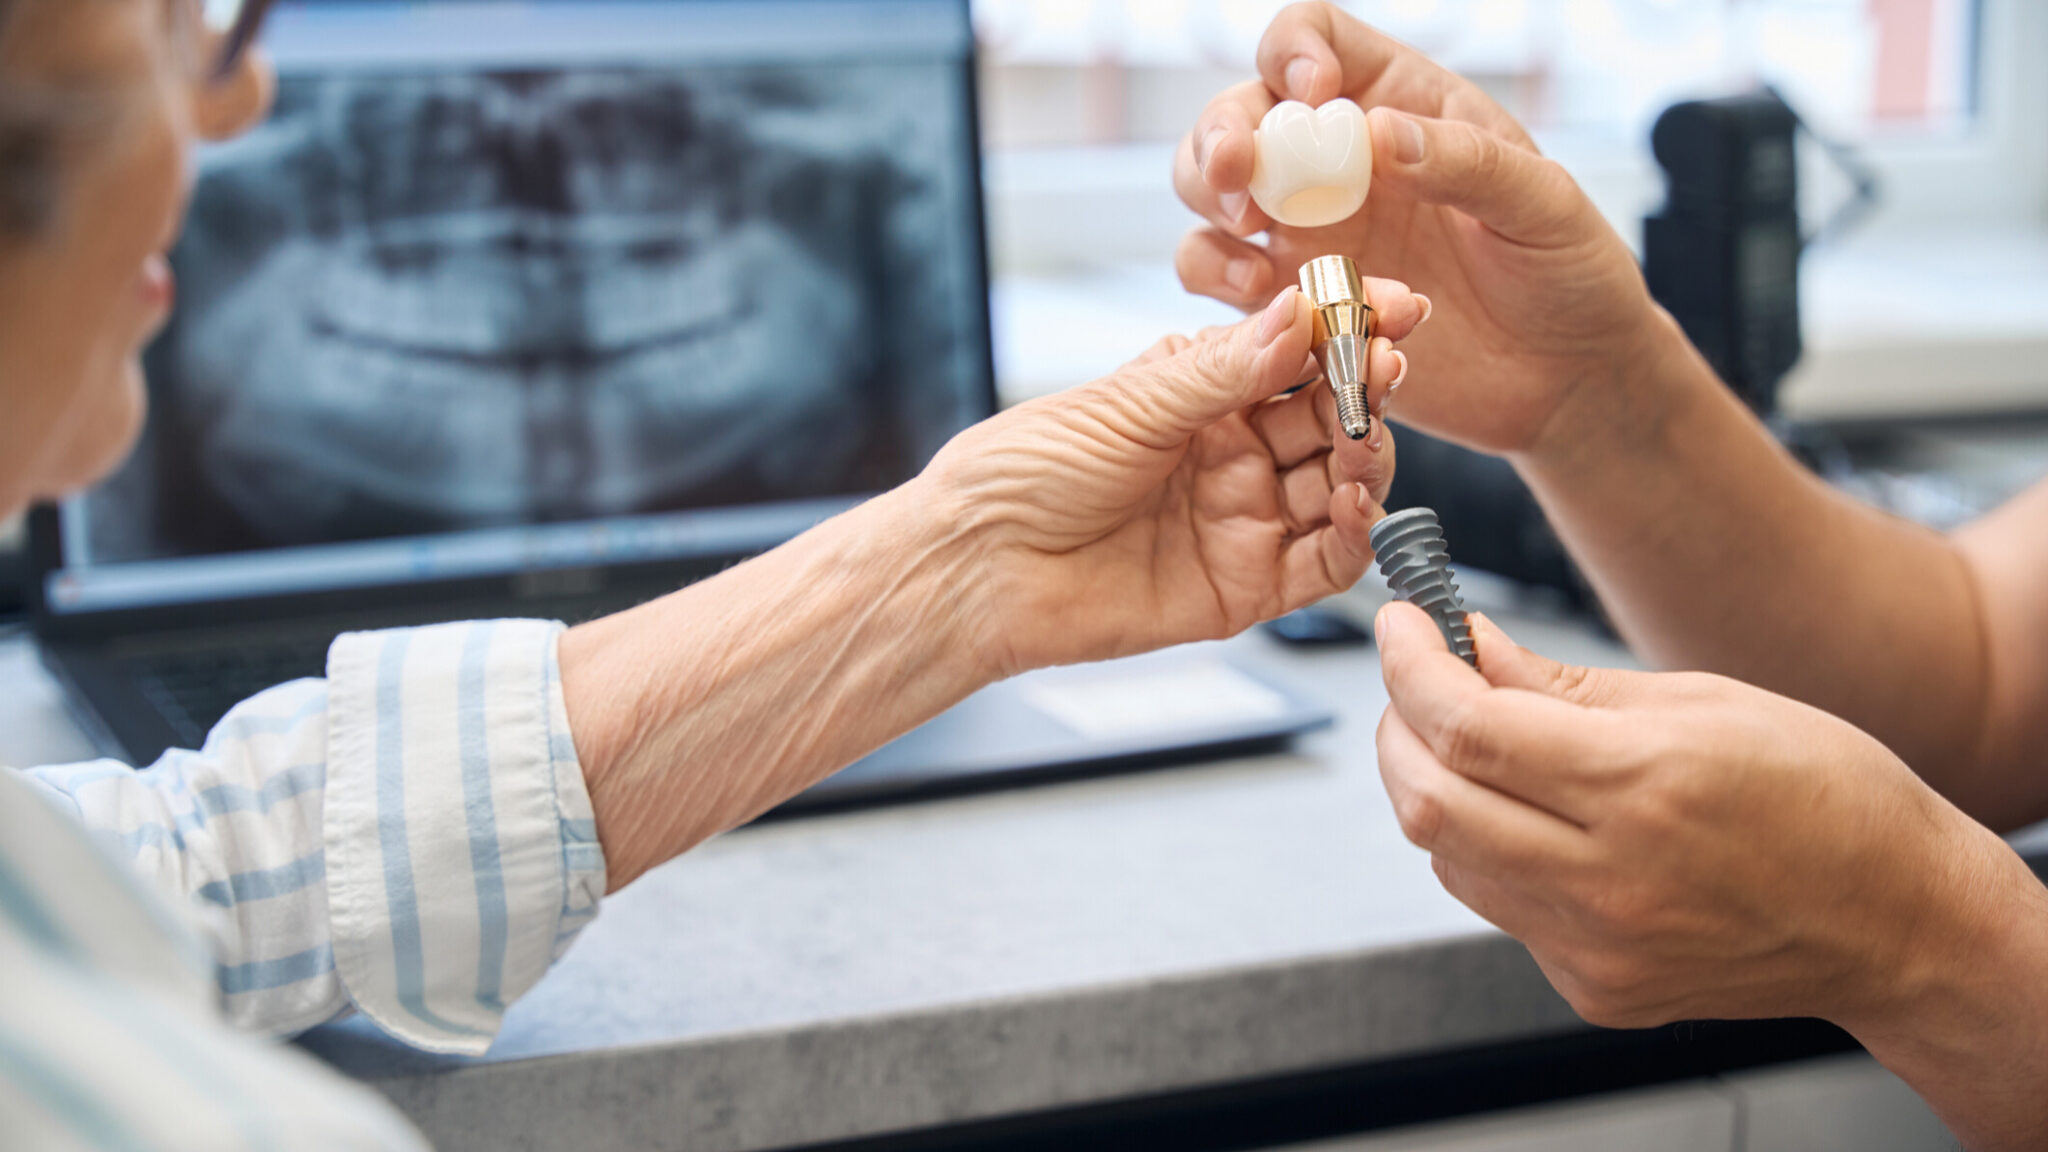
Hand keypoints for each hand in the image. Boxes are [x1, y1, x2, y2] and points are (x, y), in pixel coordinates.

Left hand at [921, 283, 1423, 677]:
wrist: (976, 566)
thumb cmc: (1026, 471)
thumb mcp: (1129, 403)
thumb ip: (1224, 368)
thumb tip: (1301, 313)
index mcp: (1204, 392)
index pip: (1299, 352)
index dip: (1351, 328)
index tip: (1399, 304)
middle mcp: (1233, 453)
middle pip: (1331, 418)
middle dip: (1366, 390)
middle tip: (1388, 367)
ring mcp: (1243, 519)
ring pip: (1340, 487)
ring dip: (1368, 458)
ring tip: (1367, 437)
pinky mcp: (1244, 587)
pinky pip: (1324, 563)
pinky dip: (1354, 536)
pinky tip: (1357, 504)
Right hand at [1174, 2, 1671, 455]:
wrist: (1567, 377)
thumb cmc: (1568, 271)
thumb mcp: (1542, 203)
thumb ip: (1463, 161)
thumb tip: (1376, 132)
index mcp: (1397, 103)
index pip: (1311, 41)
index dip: (1293, 53)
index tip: (1314, 94)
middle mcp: (1335, 162)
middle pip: (1235, 115)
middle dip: (1219, 138)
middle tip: (1238, 177)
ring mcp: (1308, 233)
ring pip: (1209, 195)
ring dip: (1209, 207)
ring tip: (1251, 239)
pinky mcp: (1294, 303)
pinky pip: (1222, 283)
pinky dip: (1223, 286)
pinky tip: (1270, 301)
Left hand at [1372, 600, 2027, 1032]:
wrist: (1899, 921)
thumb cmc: (1825, 795)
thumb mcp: (1701, 700)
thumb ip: (1561, 684)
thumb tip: (1464, 646)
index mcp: (1644, 785)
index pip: (1466, 726)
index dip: (1409, 666)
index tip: (1400, 625)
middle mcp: (1611, 879)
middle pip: (1428, 801)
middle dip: (1398, 726)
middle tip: (1418, 681)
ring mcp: (1599, 947)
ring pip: (1450, 857)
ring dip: (1438, 788)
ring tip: (1481, 745)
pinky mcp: (1595, 989)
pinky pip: (1500, 907)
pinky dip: (1491, 849)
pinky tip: (1537, 819)